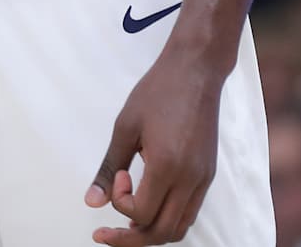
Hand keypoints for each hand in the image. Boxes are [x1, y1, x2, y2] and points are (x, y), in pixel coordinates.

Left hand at [84, 48, 224, 244]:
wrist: (196, 72)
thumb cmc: (158, 93)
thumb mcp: (125, 126)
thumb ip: (110, 168)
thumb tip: (92, 202)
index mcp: (168, 166)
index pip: (142, 213)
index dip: (121, 204)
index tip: (119, 176)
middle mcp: (191, 179)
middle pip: (163, 232)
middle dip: (132, 239)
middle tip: (106, 234)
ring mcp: (203, 179)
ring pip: (180, 227)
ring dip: (152, 231)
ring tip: (127, 221)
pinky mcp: (208, 174)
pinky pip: (189, 211)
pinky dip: (168, 218)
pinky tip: (149, 205)